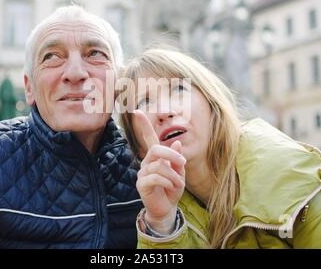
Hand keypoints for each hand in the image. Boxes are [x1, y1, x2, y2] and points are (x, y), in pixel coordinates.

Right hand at [134, 110, 185, 233]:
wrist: (167, 208)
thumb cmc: (172, 189)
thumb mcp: (179, 173)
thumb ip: (177, 159)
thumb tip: (176, 143)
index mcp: (156, 157)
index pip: (148, 138)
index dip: (143, 125)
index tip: (137, 111)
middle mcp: (147, 162)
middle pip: (155, 149)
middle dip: (171, 154)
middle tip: (183, 163)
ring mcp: (142, 173)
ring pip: (158, 166)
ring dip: (173, 175)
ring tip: (178, 184)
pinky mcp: (141, 184)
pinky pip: (155, 177)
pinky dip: (167, 182)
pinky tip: (171, 187)